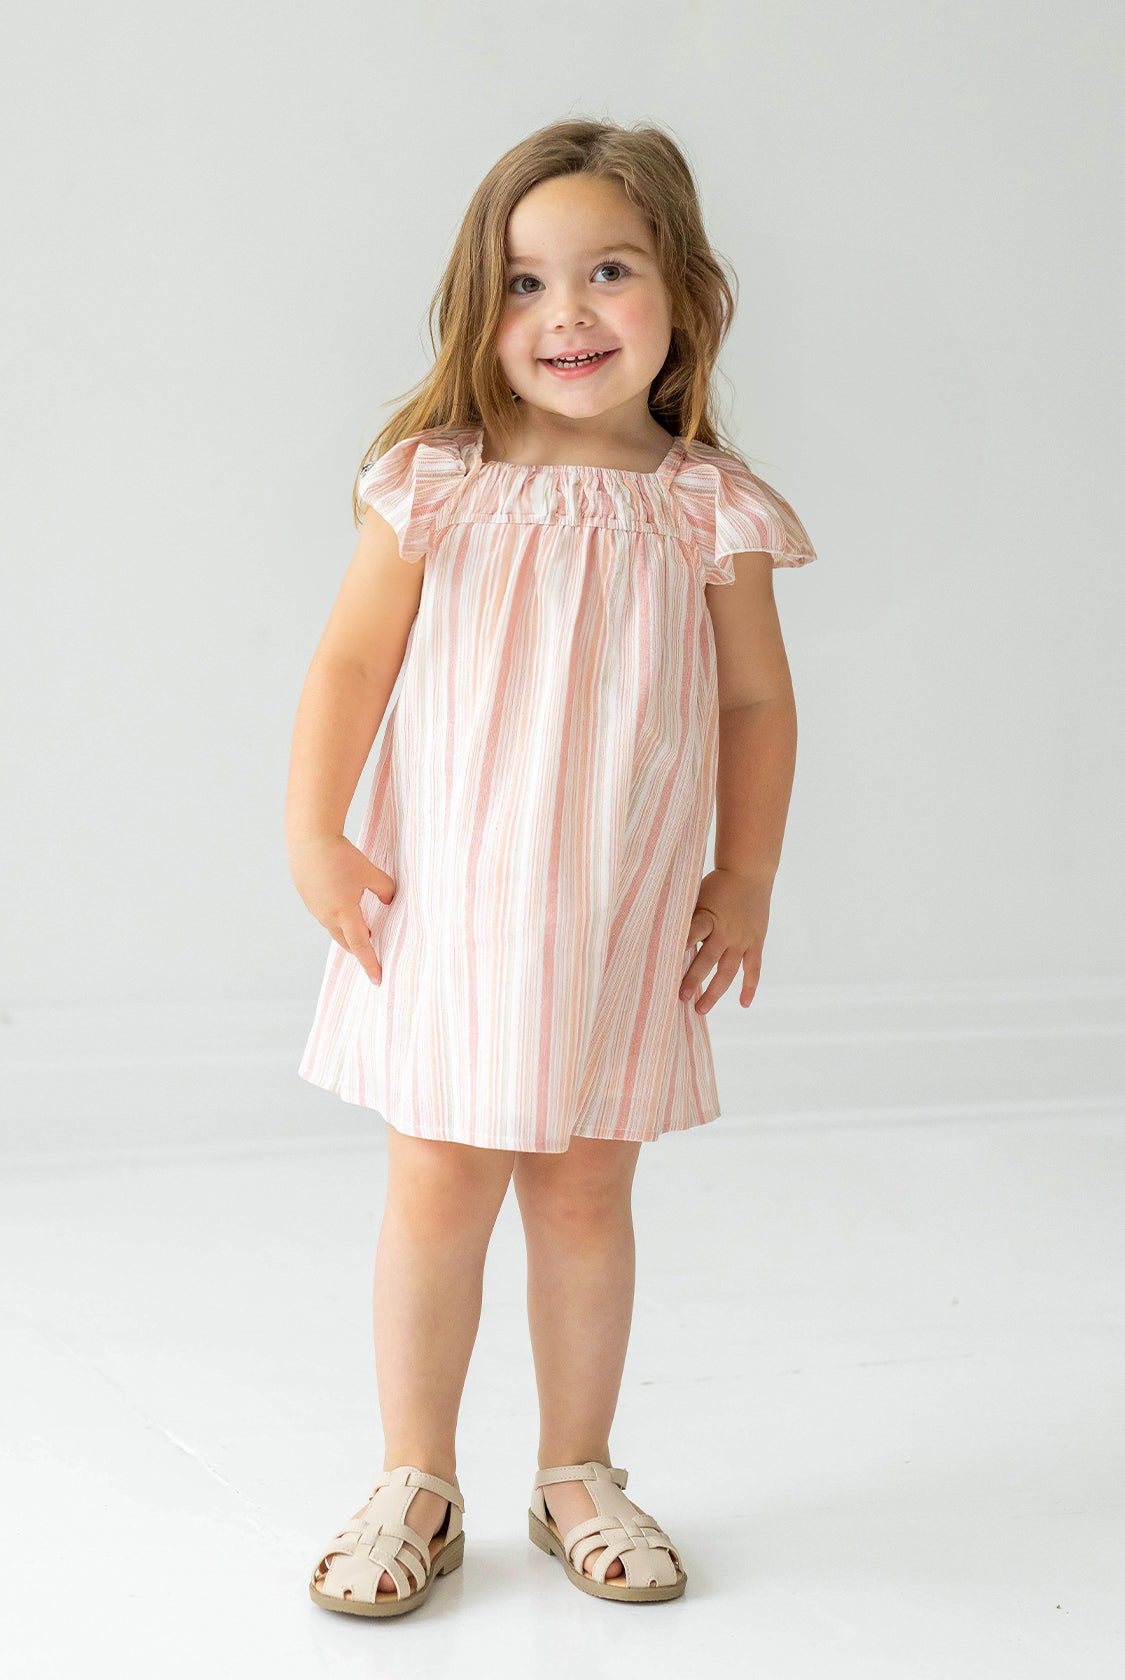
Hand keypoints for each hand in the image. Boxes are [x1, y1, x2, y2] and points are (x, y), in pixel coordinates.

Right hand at [287, 833, 393, 984]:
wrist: (309, 838)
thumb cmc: (341, 855)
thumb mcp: (370, 872)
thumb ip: (385, 890)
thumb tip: (388, 901)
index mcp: (344, 913)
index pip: (361, 945)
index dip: (370, 963)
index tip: (377, 979)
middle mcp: (326, 915)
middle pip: (345, 941)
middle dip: (358, 948)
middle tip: (372, 950)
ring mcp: (314, 907)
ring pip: (333, 927)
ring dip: (347, 930)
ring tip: (362, 925)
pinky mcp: (307, 896)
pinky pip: (324, 913)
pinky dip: (336, 915)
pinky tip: (342, 903)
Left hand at [680, 868, 769, 1012]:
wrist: (749, 871)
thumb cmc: (716, 885)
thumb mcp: (697, 896)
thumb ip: (685, 918)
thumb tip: (659, 936)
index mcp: (707, 917)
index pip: (692, 933)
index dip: (681, 946)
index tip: (667, 964)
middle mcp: (725, 931)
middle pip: (707, 960)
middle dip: (692, 980)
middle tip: (680, 998)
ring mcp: (742, 939)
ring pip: (728, 971)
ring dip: (714, 992)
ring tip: (700, 1009)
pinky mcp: (756, 943)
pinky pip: (754, 969)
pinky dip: (750, 987)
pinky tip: (743, 1004)